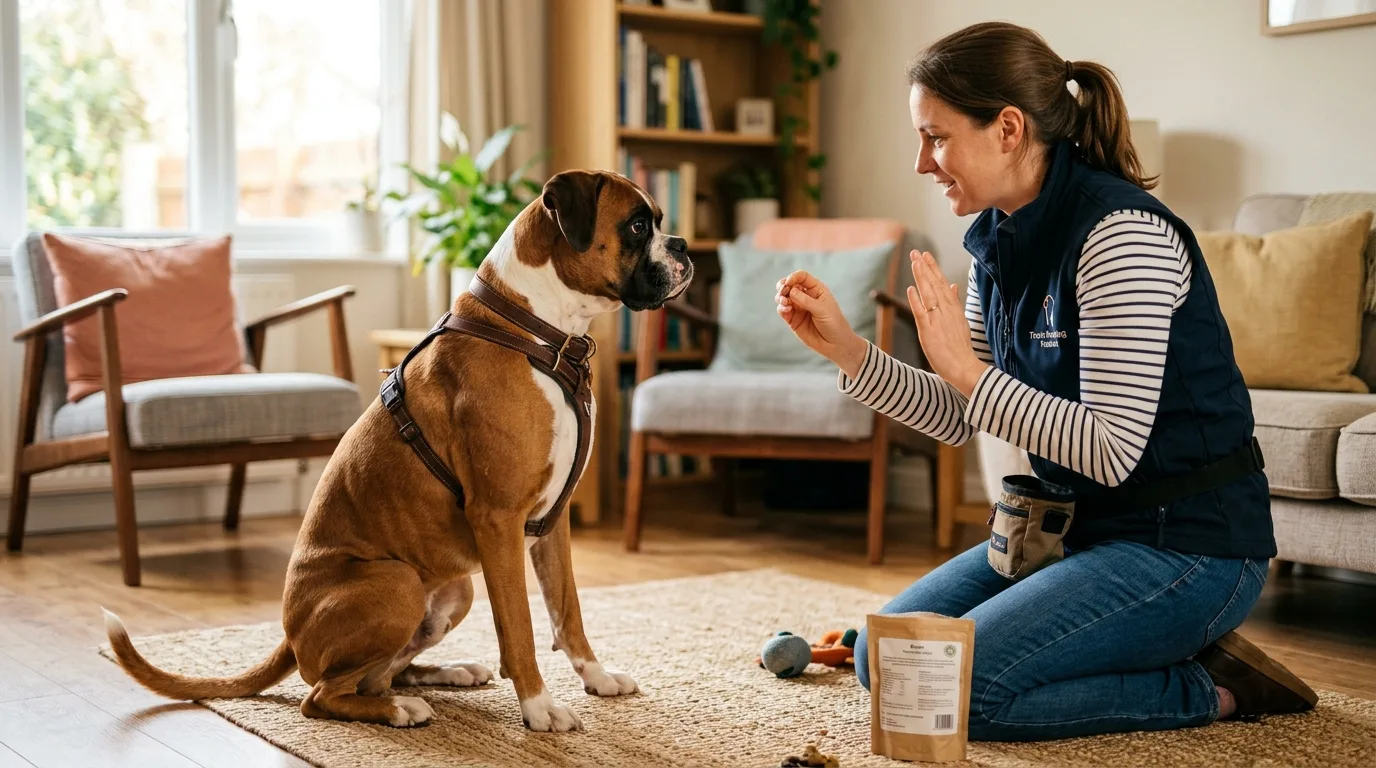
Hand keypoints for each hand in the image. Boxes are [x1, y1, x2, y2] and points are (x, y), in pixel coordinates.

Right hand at [775, 270, 867, 376]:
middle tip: (783, 292)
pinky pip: (783, 310)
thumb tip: (791, 291)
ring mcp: (798, 308)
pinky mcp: (793, 320)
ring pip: (784, 297)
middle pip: (790, 285)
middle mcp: (806, 297)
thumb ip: (806, 300)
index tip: (788, 283)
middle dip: (783, 286)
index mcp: (816, 290)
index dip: (793, 277)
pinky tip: (786, 309)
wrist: (835, 344)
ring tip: (785, 302)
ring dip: (780, 297)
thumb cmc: (834, 324)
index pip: (802, 277)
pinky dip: (781, 308)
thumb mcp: (822, 309)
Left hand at [907, 250, 988, 396]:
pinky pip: (922, 313)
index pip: (943, 284)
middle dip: (925, 267)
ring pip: (929, 295)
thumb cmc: (960, 347)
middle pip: (935, 285)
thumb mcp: (960, 321)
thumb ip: (955, 302)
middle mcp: (947, 311)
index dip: (934, 269)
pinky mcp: (930, 332)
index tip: (926, 255)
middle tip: (916, 252)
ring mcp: (938, 320)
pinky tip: (911, 289)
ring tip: (915, 263)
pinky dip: (916, 301)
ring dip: (921, 278)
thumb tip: (954, 286)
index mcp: (954, 308)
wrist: (964, 367)